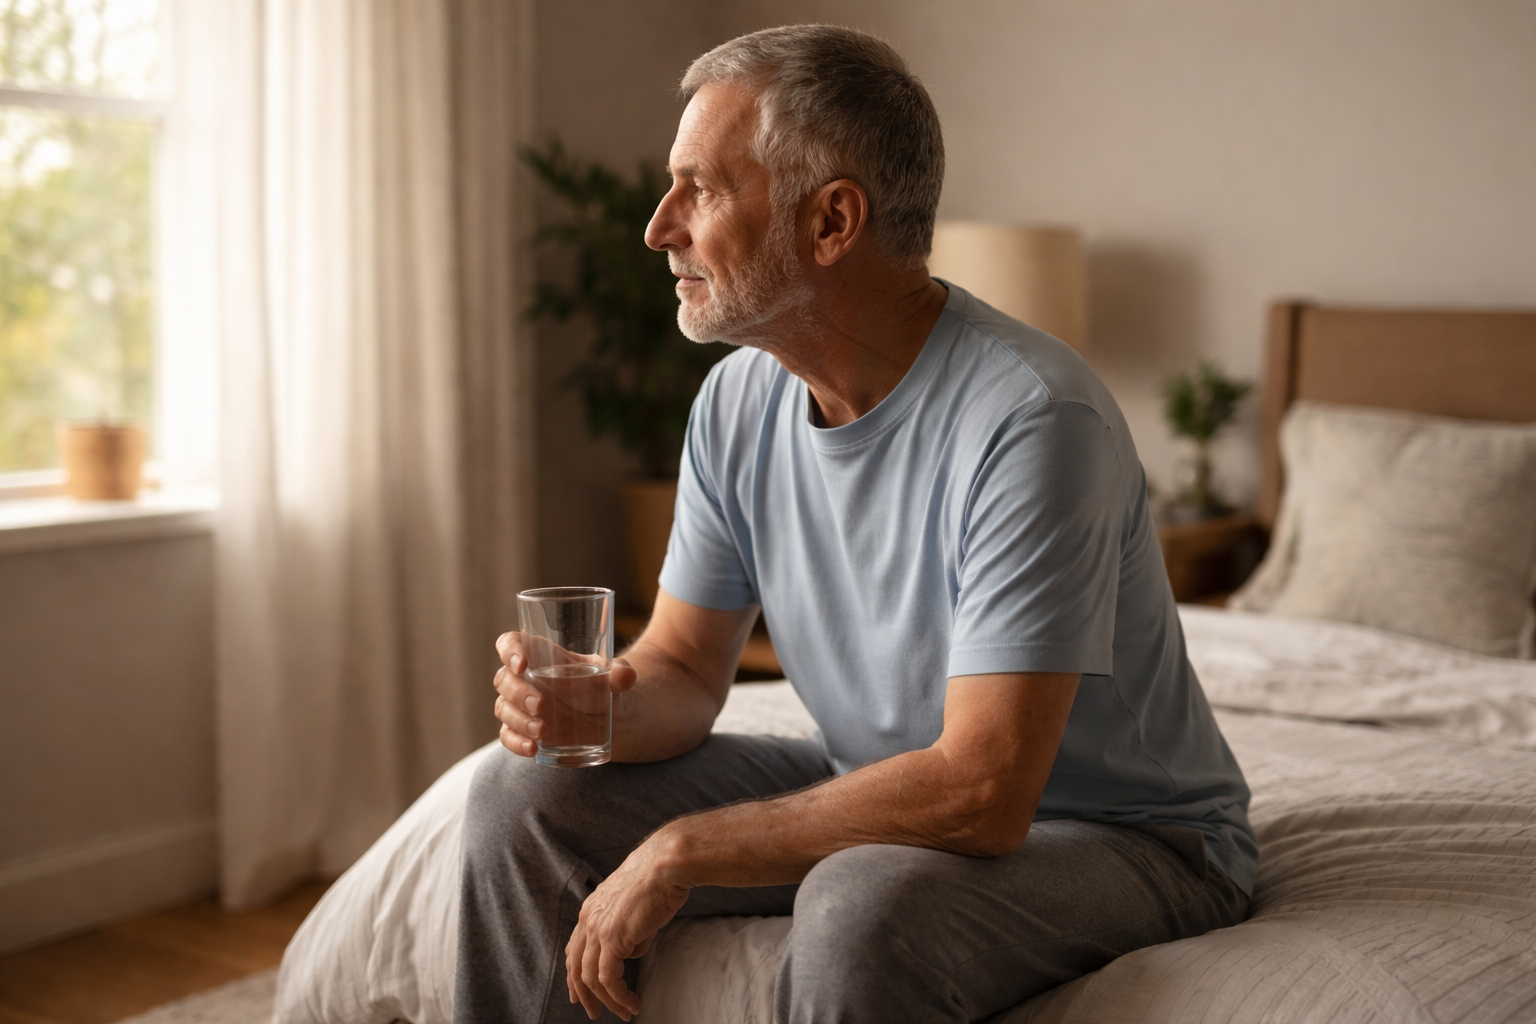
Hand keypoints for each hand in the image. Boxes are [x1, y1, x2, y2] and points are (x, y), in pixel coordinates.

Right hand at [493, 632, 636, 758]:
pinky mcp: (522, 730)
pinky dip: (516, 743)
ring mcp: (519, 705)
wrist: (610, 718)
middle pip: (504, 679)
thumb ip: (620, 674)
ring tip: (543, 732)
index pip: (511, 643)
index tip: (522, 664)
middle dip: (518, 693)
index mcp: (540, 654)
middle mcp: (525, 678)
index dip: (509, 650)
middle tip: (542, 706)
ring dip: (519, 720)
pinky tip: (532, 749)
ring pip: (503, 709)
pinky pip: (508, 736)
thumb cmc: (603, 685)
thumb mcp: (613, 676)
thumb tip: (625, 677)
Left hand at [565, 838, 689, 1020]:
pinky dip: (619, 996)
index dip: (575, 973)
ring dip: (608, 1001)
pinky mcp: (612, 939)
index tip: (580, 991)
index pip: (575, 947)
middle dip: (583, 994)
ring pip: (591, 978)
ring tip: (625, 1013)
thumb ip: (630, 932)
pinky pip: (609, 979)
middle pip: (575, 966)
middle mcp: (588, 919)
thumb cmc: (659, 880)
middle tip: (593, 1013)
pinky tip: (632, 1004)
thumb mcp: (638, 908)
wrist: (666, 865)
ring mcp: (598, 929)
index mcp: (592, 908)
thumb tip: (631, 952)